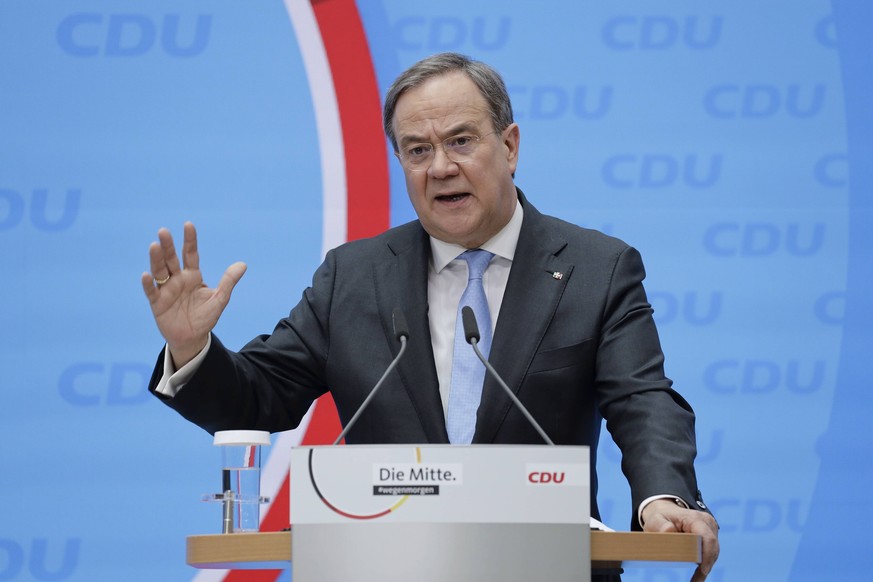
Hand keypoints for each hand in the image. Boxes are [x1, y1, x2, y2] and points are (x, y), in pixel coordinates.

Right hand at [140, 222, 246, 367]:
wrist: (193, 338)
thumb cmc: (205, 317)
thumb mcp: (220, 299)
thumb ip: (228, 281)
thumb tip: (243, 264)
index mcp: (193, 276)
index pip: (190, 254)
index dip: (189, 240)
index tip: (188, 225)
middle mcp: (177, 279)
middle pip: (171, 259)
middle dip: (168, 246)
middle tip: (163, 231)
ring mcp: (166, 290)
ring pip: (159, 271)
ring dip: (156, 259)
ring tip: (154, 246)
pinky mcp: (158, 303)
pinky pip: (152, 292)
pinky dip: (149, 284)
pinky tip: (147, 275)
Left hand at [642, 499, 719, 581]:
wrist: (667, 513)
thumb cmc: (661, 517)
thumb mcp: (655, 519)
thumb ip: (660, 524)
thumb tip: (668, 530)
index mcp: (695, 518)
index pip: (706, 536)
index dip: (706, 553)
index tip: (703, 569)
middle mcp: (707, 523)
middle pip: (712, 546)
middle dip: (706, 563)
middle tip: (697, 579)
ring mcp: (710, 530)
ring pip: (713, 552)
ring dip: (705, 566)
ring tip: (696, 580)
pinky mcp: (709, 538)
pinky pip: (709, 553)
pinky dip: (704, 565)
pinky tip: (698, 577)